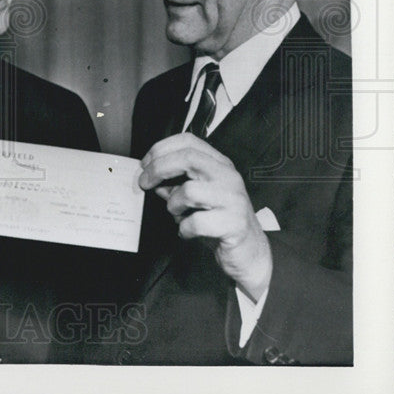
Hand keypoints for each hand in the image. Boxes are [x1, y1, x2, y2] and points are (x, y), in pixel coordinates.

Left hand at [139, 133, 271, 300]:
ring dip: (173, 205)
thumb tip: (150, 177)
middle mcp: (228, 177)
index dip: (161, 148)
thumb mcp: (195, 197)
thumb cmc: (217, 220)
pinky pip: (195, 222)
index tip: (144, 163)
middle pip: (188, 158)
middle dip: (158, 168)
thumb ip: (174, 184)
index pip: (188, 141)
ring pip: (189, 191)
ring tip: (179, 215)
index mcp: (219, 165)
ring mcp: (233, 199)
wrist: (249, 251)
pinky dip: (184, 229)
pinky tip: (188, 232)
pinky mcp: (234, 224)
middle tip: (143, 183)